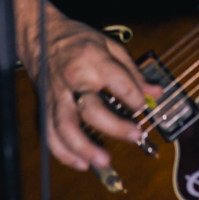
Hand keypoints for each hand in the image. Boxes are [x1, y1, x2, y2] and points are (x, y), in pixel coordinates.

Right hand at [21, 9, 161, 170]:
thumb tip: (156, 92)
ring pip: (66, 127)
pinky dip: (64, 153)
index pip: (118, 82)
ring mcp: (57, 95)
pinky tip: (81, 163)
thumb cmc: (78, 40)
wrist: (42, 37)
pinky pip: (51, 134)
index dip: (135, 97)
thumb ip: (133, 71)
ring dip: (85, 148)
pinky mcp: (46, 107)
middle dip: (115, 126)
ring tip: (104, 160)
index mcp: (93, 59)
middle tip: (135, 135)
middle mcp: (74, 79)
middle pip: (91, 109)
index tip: (144, 106)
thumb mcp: (110, 46)